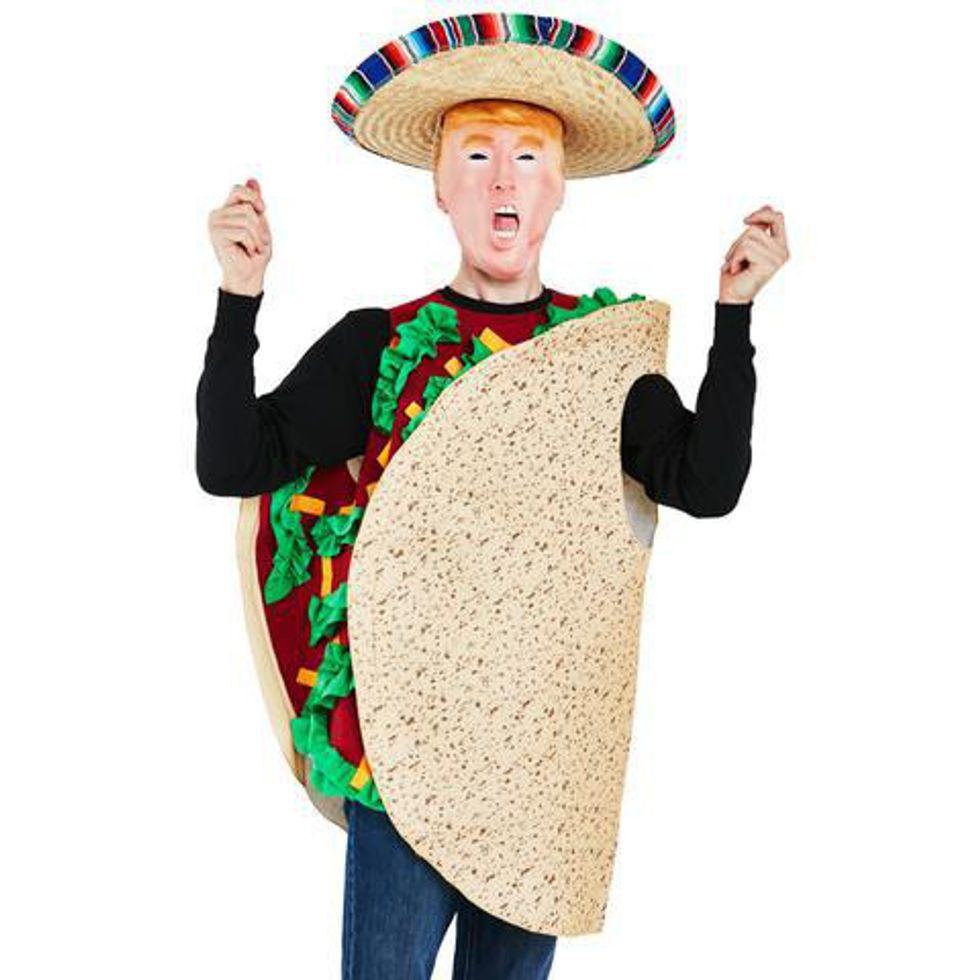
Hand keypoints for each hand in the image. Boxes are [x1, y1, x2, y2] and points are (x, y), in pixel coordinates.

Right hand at [208, 177, 271, 295]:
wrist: (249, 276)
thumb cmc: (255, 252)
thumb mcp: (260, 223)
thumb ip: (254, 203)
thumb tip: (252, 179)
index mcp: (227, 210)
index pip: (238, 189)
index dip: (253, 197)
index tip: (262, 210)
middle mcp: (217, 215)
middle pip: (247, 207)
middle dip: (259, 226)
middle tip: (258, 241)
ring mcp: (215, 224)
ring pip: (247, 218)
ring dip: (257, 236)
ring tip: (253, 247)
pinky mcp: (217, 234)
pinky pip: (243, 231)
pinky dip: (252, 243)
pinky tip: (247, 252)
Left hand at [718, 204, 788, 303]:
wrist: (731, 298)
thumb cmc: (736, 275)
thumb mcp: (746, 246)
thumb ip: (758, 229)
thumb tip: (768, 206)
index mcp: (779, 246)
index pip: (778, 218)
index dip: (762, 214)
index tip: (746, 220)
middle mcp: (782, 252)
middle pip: (756, 228)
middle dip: (738, 242)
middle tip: (734, 259)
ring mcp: (778, 258)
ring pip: (749, 237)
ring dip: (735, 252)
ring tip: (736, 266)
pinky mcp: (770, 263)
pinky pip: (745, 248)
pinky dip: (734, 259)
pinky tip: (737, 270)